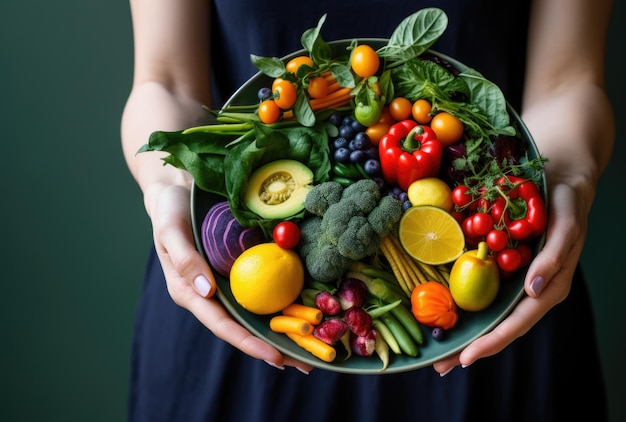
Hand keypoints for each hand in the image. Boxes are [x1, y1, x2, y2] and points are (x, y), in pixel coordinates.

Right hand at [146, 182, 313, 371]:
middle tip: (305, 363)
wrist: (178, 191)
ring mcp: (227, 283)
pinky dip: (282, 301)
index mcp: (190, 292)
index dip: (248, 342)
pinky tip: (305, 309)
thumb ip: (185, 261)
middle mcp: (210, 294)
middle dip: (272, 347)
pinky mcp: (241, 269)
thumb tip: (206, 291)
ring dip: (282, 330)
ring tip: (311, 347)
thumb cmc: (170, 211)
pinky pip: (262, 288)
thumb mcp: (170, 231)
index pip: (221, 324)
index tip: (274, 356)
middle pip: (243, 326)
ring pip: (256, 312)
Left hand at [433, 170, 587, 374]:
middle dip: (471, 348)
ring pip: (490, 314)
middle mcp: (531, 290)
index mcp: (549, 288)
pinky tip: (447, 313)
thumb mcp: (566, 227)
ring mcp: (517, 281)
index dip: (491, 342)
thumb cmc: (568, 203)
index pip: (517, 323)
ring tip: (438, 350)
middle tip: (439, 365)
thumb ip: (553, 259)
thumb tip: (534, 291)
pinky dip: (466, 306)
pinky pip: (485, 291)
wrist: (564, 178)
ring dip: (465, 333)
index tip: (465, 358)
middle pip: (499, 327)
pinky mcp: (506, 268)